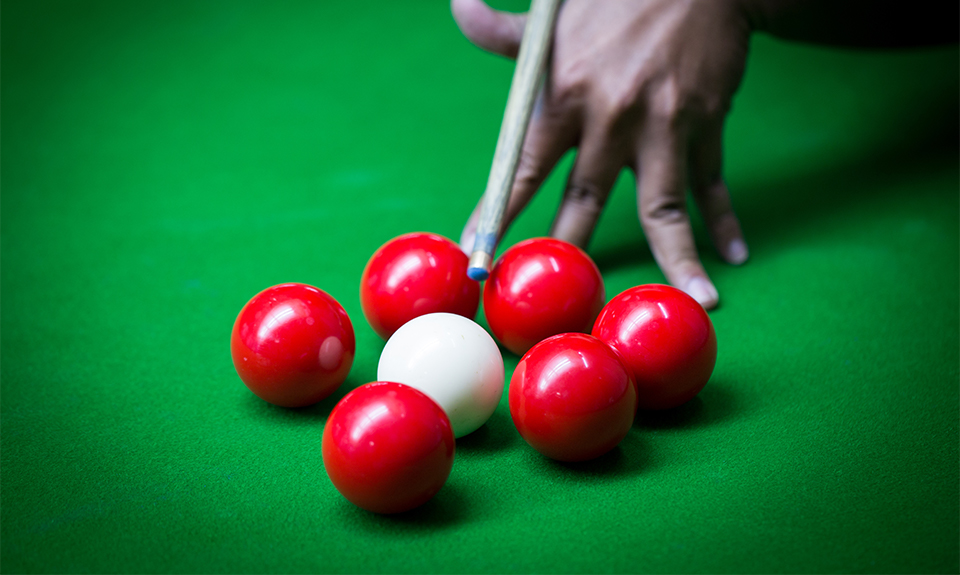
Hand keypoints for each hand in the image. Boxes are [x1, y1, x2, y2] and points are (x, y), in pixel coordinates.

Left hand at [454, 0, 751, 308]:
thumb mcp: (551, 16)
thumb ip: (501, 30)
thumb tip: (455, 7)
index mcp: (565, 94)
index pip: (522, 169)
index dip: (499, 216)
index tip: (478, 256)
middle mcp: (612, 118)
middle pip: (585, 202)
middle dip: (568, 253)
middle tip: (556, 301)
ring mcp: (664, 125)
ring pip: (663, 208)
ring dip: (677, 259)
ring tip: (695, 302)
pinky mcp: (705, 123)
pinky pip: (712, 182)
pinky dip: (724, 219)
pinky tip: (733, 254)